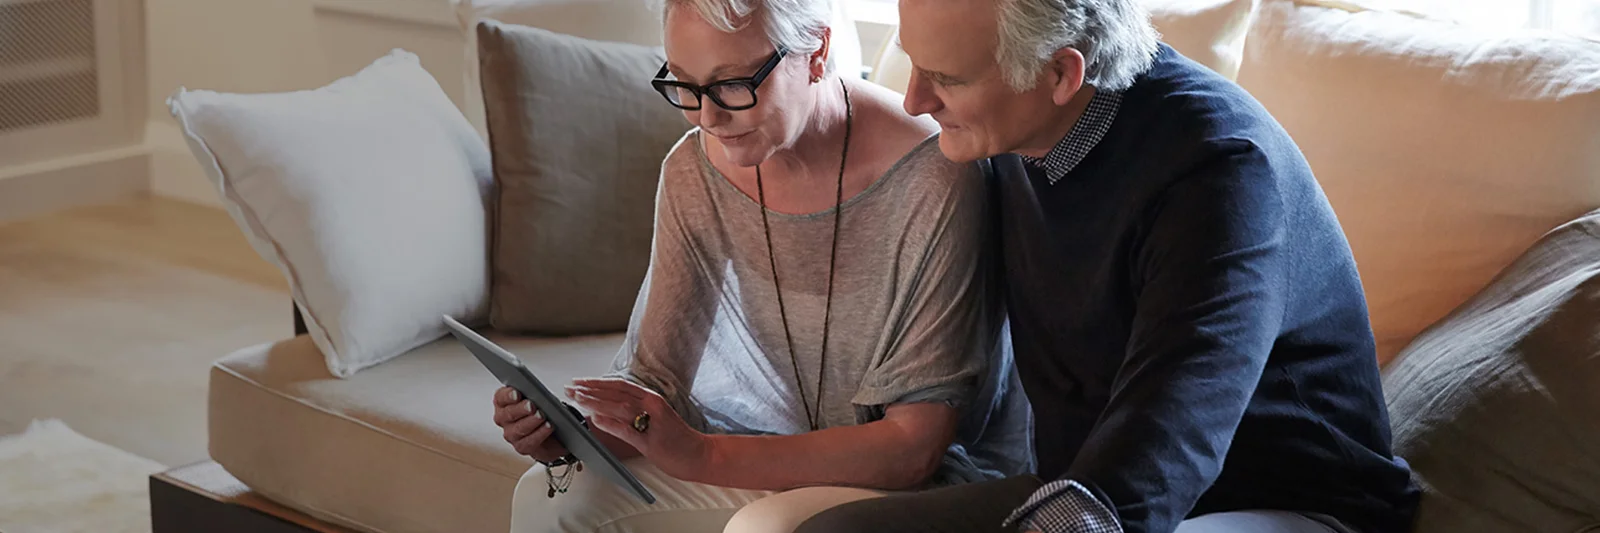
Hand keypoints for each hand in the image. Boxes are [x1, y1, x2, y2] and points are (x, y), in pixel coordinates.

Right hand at [491, 386, 569, 462]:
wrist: (552, 432)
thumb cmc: (543, 409)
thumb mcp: (540, 395)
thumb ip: (539, 391)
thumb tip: (556, 389)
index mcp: (504, 401)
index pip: (501, 397)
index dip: (508, 395)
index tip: (517, 393)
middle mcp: (504, 418)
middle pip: (508, 414)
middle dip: (521, 409)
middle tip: (532, 405)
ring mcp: (511, 434)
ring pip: (518, 429)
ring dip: (531, 422)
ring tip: (542, 416)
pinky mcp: (521, 446)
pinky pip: (529, 442)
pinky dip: (539, 434)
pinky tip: (548, 427)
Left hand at [567, 378, 708, 479]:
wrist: (700, 454)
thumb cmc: (676, 439)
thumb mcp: (655, 418)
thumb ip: (634, 412)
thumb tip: (605, 410)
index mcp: (652, 398)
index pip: (619, 385)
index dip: (597, 382)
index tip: (579, 381)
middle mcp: (652, 405)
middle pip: (616, 392)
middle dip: (590, 389)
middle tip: (569, 387)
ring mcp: (653, 422)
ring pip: (619, 406)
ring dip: (596, 401)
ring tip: (577, 399)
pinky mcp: (652, 440)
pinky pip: (627, 430)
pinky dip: (610, 423)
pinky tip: (595, 419)